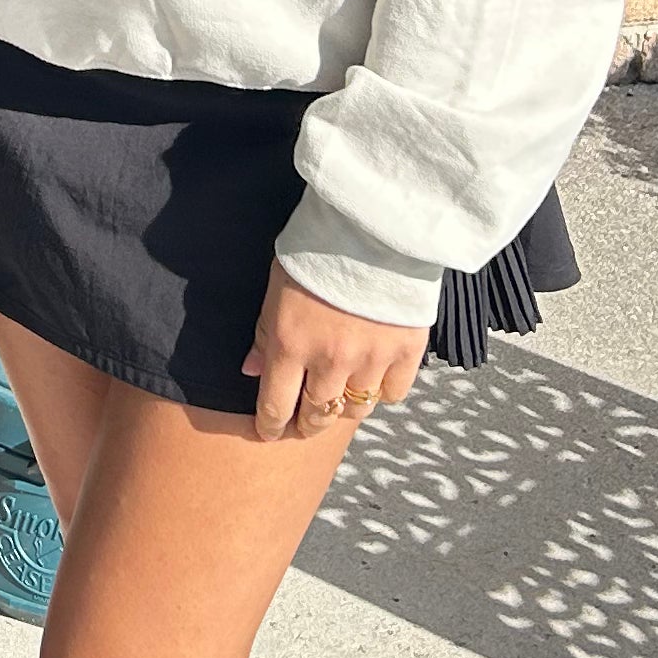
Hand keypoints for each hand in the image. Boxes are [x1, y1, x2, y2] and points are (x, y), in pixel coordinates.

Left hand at [242, 265, 425, 443]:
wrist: (371, 225)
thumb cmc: (316, 249)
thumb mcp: (276, 287)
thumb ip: (265, 334)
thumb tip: (251, 371)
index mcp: (290, 345)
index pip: (275, 406)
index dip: (271, 426)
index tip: (269, 432)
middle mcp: (329, 362)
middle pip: (318, 415)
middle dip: (307, 423)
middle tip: (305, 422)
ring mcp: (370, 360)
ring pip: (356, 410)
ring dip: (345, 407)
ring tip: (341, 398)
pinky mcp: (406, 352)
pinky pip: (393, 393)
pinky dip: (383, 391)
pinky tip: (375, 378)